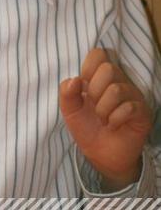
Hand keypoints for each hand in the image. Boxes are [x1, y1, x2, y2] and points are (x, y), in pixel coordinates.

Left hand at [59, 48, 152, 191]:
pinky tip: (113, 125)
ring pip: (117, 90)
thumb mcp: (69, 110)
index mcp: (100, 76)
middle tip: (94, 107)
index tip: (84, 87)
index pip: (98, 54)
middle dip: (95, 91)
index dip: (88, 68)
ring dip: (103, 110)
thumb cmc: (87, 128)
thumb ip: (66, 93)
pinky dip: (115, 119)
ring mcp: (133, 96)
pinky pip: (129, 108)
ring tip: (103, 120)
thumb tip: (74, 80)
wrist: (101, 156)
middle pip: (108, 69)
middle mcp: (119, 81)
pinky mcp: (142, 112)